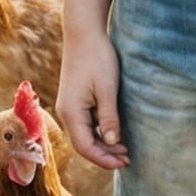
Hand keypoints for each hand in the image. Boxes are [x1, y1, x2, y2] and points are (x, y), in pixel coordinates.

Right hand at [57, 27, 129, 170]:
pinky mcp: (75, 100)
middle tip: (128, 159)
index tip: (124, 162)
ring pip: (85, 135)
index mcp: (71, 112)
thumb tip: (112, 142)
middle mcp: (67, 112)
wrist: (84, 33)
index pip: (85, 147)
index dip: (104, 159)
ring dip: (103, 144)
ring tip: (124, 149)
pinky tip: (114, 133)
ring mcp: (70, 106)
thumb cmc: (97, 58)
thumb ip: (108, 117)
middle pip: (83, 144)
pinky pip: (86, 124)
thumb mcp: (107, 88)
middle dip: (105, 155)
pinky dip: (99, 132)